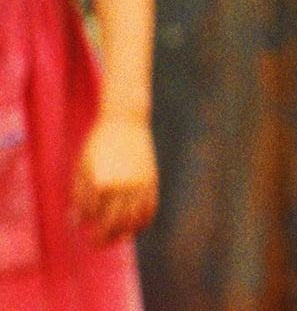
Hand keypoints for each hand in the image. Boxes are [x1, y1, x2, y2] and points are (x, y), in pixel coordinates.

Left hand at [71, 116, 158, 242]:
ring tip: (116, 238)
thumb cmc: (98, 144)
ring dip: (125, 233)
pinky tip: (136, 227)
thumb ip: (79, 197)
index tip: (83, 229)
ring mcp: (140, 184)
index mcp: (101, 183)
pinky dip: (144, 222)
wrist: (125, 121)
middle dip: (105, 238)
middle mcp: (122, 186)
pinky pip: (150, 209)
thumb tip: (76, 223)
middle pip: (114, 223)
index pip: (94, 216)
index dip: (87, 224)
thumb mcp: (82, 168)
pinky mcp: (152, 181)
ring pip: (134, 220)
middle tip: (98, 243)